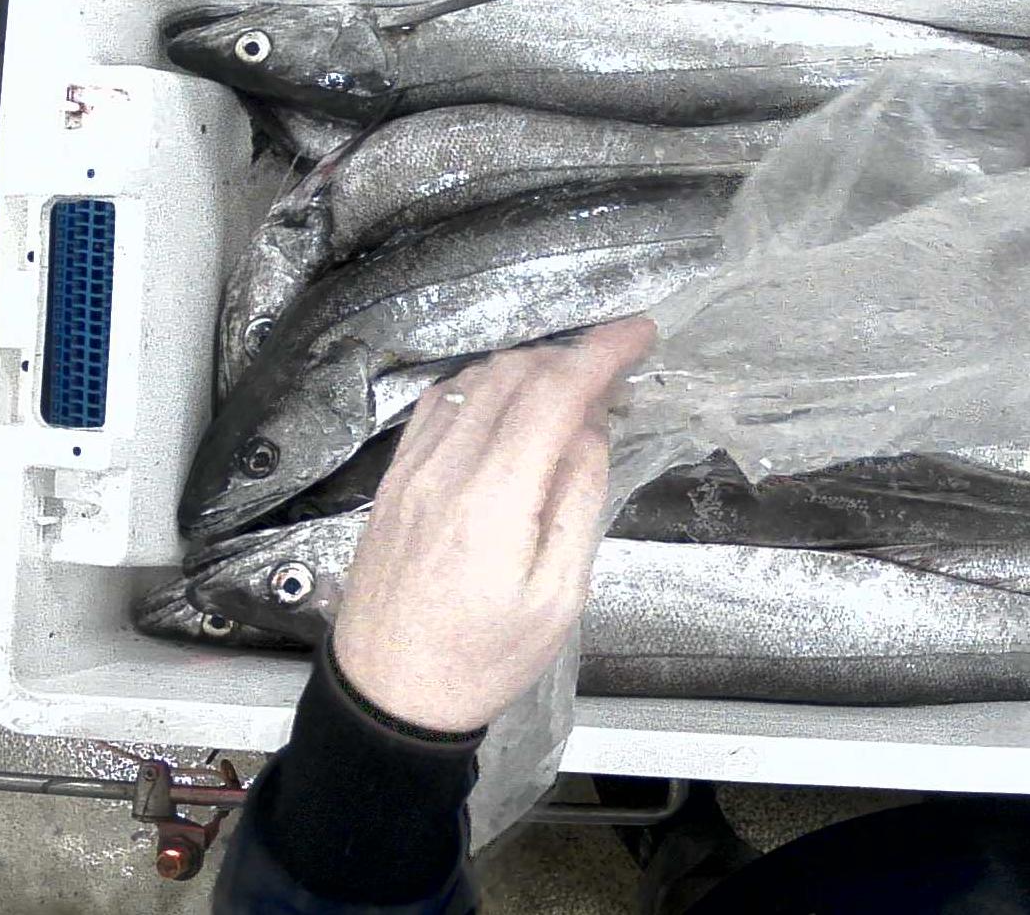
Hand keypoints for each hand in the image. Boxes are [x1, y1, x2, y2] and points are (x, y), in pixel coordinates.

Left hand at [332, 319, 654, 731]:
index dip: (603, 352)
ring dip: (530, 369)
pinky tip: (509, 405)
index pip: (553, 394)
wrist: (388, 697)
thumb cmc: (483, 659)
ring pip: (475, 381)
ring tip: (572, 392)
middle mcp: (445, 468)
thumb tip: (589, 431)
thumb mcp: (559, 597)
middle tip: (617, 375)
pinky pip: (439, 404)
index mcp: (493, 499)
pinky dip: (484, 387)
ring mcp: (411, 469)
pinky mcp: (393, 479)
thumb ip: (578, 501)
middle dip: (572, 357)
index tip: (641, 332)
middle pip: (514, 374)